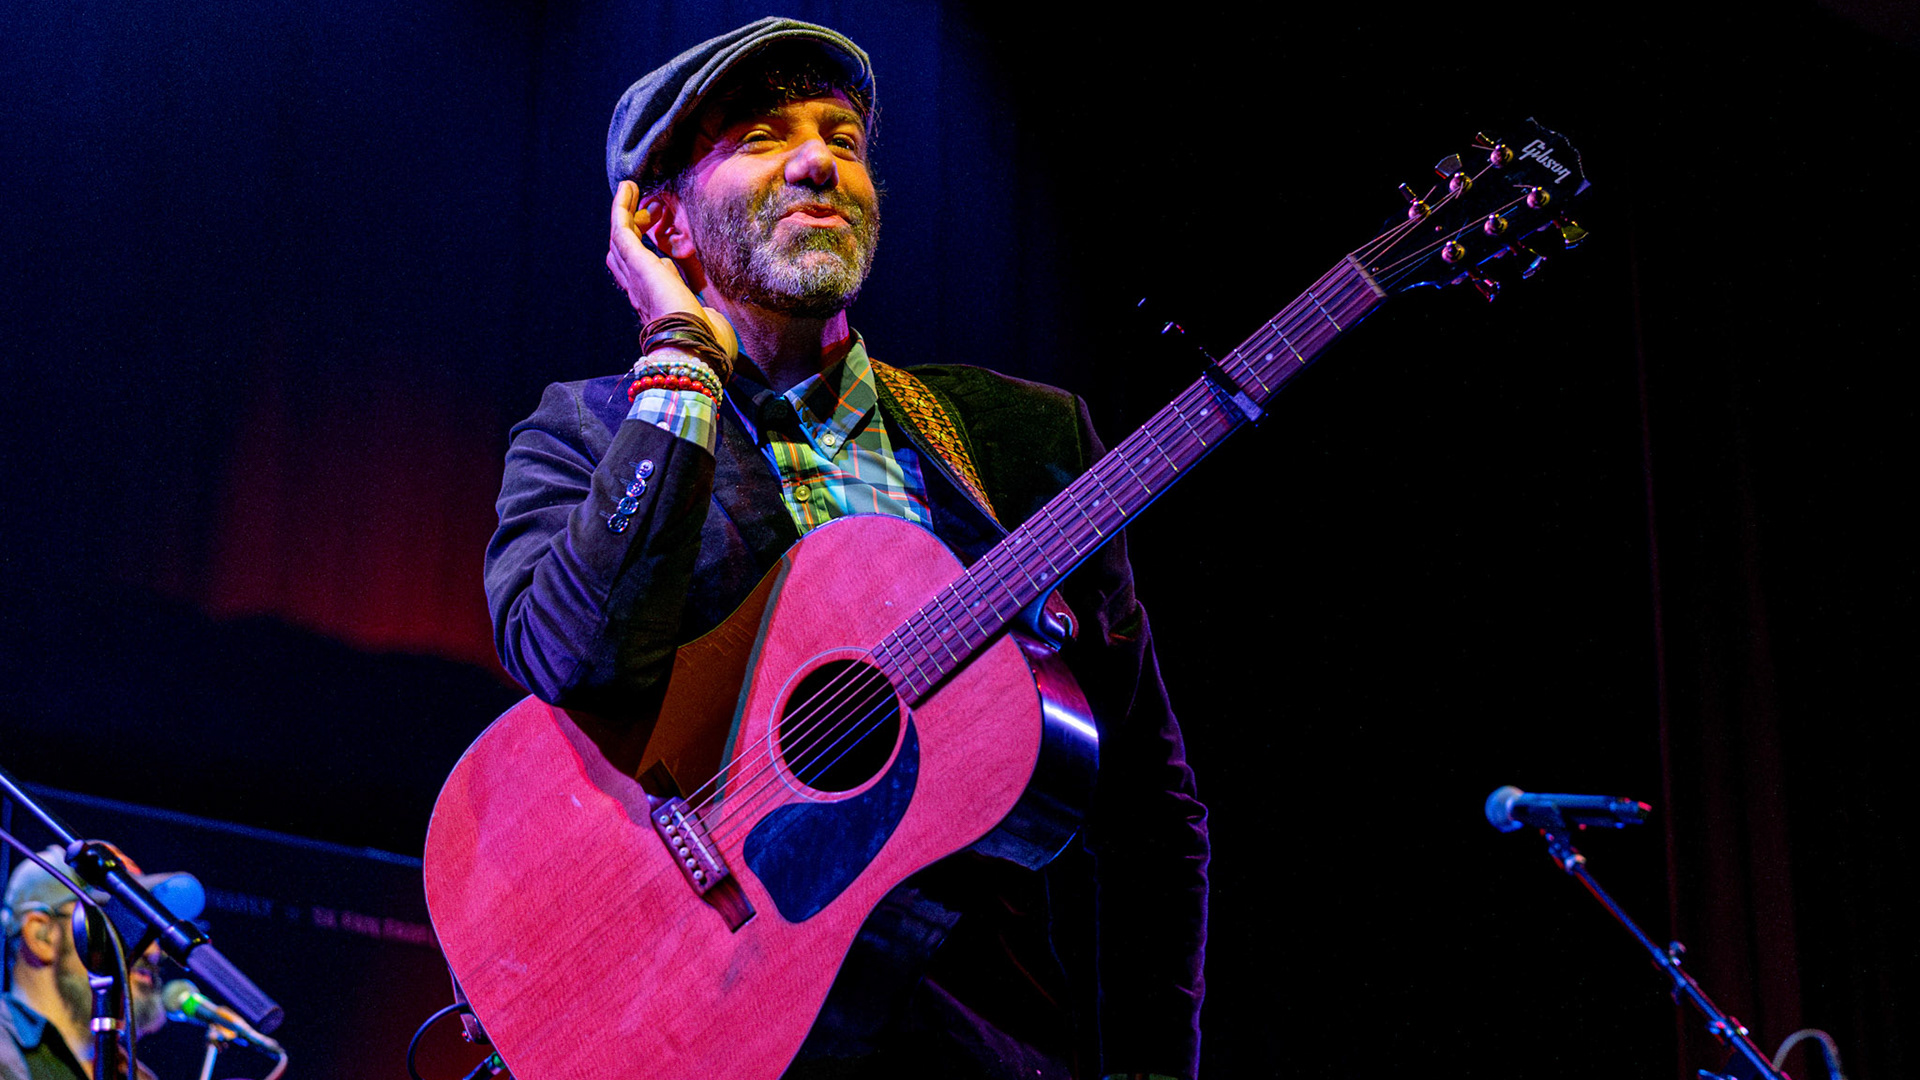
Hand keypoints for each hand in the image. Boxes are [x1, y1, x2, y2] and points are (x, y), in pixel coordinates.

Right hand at [605, 180, 738, 363]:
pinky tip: (628, 188)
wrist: (694, 352)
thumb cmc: (706, 348)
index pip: (641, 278)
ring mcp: (635, 278)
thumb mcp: (704, 323)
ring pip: (619, 240)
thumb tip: (699, 301)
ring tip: (630, 191)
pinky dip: (622, 208)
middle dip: (629, 233)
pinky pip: (622, 229)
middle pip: (622, 257)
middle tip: (644, 214)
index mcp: (655, 308)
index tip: (655, 243)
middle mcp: (639, 293)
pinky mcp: (638, 264)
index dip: (645, 258)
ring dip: (623, 213)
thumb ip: (699, 309)